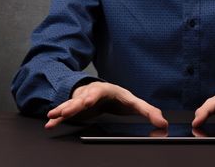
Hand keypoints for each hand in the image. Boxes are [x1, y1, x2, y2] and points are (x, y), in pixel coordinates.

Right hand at [45, 81, 167, 128]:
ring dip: (63, 109)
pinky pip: (66, 112)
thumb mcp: (135, 103)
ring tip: (53, 115)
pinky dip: (58, 117)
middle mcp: (93, 93)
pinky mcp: (76, 108)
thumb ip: (149, 111)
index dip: (93, 95)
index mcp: (107, 90)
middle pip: (83, 97)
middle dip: (75, 103)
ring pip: (72, 104)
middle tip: (67, 109)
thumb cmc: (119, 98)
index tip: (88, 101)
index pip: (100, 91)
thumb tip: (163, 123)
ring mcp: (83, 100)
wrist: (104, 93)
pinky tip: (51, 123)